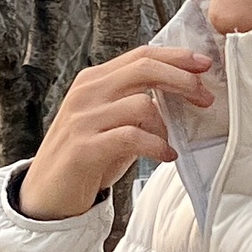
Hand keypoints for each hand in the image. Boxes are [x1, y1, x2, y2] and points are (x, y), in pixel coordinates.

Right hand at [17, 46, 214, 219]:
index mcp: (93, 81)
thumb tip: (182, 92)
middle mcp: (86, 94)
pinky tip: (165, 156)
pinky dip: (156, 146)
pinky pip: (131, 137)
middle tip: (205, 98)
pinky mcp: (83, 148)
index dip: (175, 56)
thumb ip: (136, 104)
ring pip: (141, 104)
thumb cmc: (87, 158)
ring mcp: (83, 120)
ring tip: (169, 143)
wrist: (46, 195)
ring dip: (166, 125)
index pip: (140, 55)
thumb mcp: (110, 123)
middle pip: (144, 69)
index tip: (203, 64)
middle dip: (182, 80)